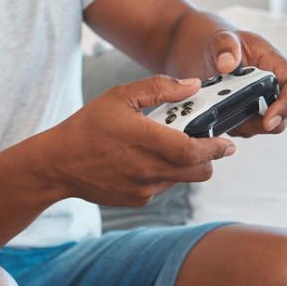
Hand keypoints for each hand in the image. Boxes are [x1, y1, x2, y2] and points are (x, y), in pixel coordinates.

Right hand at [51, 75, 236, 206]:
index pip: (194, 151)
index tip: (228, 142)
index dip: (217, 148)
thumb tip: (192, 86)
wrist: (58, 164)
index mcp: (145, 140)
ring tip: (165, 147)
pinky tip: (143, 161)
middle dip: (209, 158)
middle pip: (199, 172)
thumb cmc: (88, 126)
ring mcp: (143, 188)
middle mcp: (147, 169)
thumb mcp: (120, 96)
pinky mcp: (137, 199)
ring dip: (184, 165)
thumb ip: (159, 87)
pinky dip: (163, 174)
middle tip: (205, 143)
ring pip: (182, 179)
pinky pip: (163, 187)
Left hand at [202, 29, 286, 136]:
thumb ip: (225, 46)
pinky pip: (239, 129)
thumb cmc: (224, 44)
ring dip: (238, 123)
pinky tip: (210, 110)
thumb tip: (226, 65)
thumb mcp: (223, 38)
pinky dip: (225, 124)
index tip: (270, 119)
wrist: (210, 55)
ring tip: (214, 103)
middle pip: (281, 117)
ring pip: (258, 127)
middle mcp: (274, 90)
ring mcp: (261, 107)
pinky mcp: (245, 118)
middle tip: (231, 117)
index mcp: (277, 66)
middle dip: (259, 123)